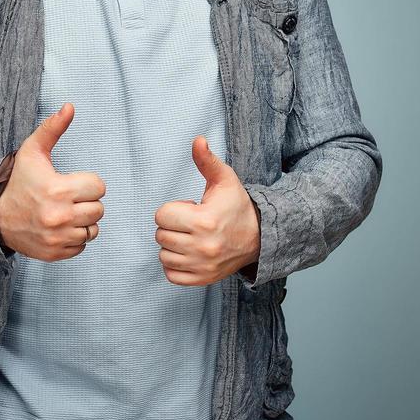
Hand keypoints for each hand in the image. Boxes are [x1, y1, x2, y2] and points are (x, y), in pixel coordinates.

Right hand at [0, 103, 105, 260]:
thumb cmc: (19, 181)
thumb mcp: (32, 151)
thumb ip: (52, 128)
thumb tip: (70, 106)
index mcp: (58, 190)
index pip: (99, 187)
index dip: (87, 182)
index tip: (71, 182)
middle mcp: (59, 217)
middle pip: (99, 209)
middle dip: (86, 201)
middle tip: (67, 197)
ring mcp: (58, 238)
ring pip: (93, 229)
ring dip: (82, 221)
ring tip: (64, 212)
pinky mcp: (56, 253)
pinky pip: (82, 246)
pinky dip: (74, 237)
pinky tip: (60, 227)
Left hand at [154, 136, 260, 285]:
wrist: (259, 237)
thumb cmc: (236, 205)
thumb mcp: (224, 179)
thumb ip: (207, 160)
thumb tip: (197, 140)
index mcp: (204, 221)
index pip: (161, 216)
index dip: (172, 208)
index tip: (189, 208)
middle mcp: (203, 247)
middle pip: (160, 236)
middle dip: (172, 226)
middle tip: (191, 222)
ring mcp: (202, 266)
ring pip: (163, 256)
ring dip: (172, 246)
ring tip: (191, 237)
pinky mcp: (202, 280)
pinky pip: (171, 275)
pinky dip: (175, 265)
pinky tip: (188, 252)